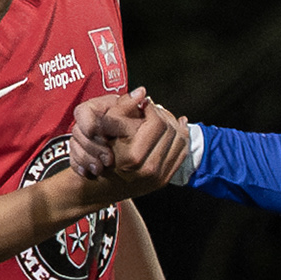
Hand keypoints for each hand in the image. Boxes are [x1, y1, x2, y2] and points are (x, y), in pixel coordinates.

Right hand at [70, 90, 190, 199]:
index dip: (152, 109)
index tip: (145, 104)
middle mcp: (149, 169)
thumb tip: (142, 92)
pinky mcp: (164, 180)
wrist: (99, 187)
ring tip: (163, 118)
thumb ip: (122, 108)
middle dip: (163, 115)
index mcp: (134, 157)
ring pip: (181, 141)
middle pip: (171, 130)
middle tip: (154, 110)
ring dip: (174, 126)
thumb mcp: (104, 130)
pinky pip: (181, 154)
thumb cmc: (98, 156)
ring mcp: (159, 176)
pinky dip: (181, 139)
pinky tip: (176, 128)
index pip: (157, 122)